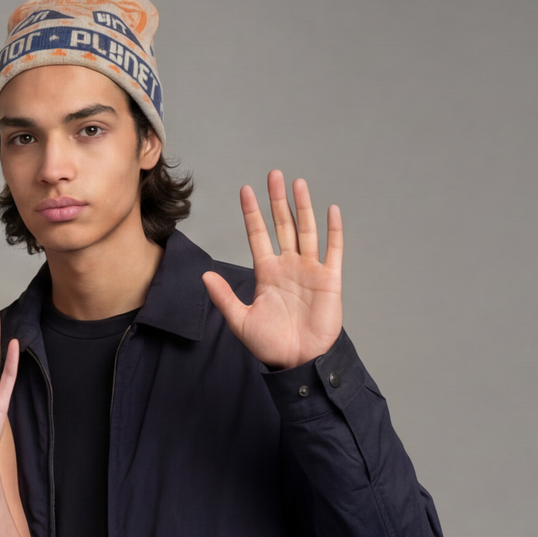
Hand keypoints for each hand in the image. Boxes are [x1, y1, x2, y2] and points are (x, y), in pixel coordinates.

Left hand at [203, 171, 343, 369]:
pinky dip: (333, 230)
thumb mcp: (240, 320)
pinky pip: (333, 250)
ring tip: (297, 183)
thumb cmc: (271, 344)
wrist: (298, 361)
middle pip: (282, 225)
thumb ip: (224, 296)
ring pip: (306, 230)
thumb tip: (204, 275)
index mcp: (267, 272)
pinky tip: (331, 210)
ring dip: (302, 207)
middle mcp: (288, 266)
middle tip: (273, 175)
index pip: (258, 235)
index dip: (252, 213)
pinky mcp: (329, 279)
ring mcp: (310, 270)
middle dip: (277, 200)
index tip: (245, 190)